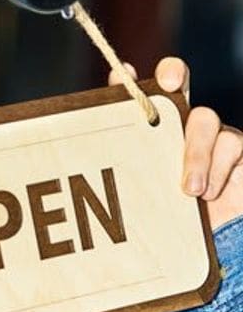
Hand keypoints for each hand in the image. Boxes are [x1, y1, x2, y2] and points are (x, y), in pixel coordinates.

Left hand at [110, 56, 242, 230]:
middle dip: (171, 73)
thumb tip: (83, 151)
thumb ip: (118, 167)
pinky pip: (231, 143)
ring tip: (188, 189)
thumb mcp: (137, 193)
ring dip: (195, 151)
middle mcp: (178, 122)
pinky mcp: (235, 150)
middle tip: (169, 83)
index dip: (128, 79)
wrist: (209, 241)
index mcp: (149, 130)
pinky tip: (207, 192)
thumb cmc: (166, 215)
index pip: (137, 94)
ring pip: (205, 117)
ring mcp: (209, 133)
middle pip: (176, 80)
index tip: (122, 71)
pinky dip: (217, 168)